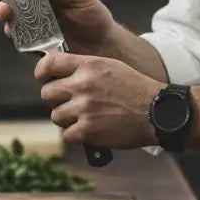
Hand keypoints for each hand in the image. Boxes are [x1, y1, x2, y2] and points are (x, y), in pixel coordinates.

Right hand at [0, 0, 115, 55]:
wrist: (106, 45)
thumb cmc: (95, 17)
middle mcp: (36, 15)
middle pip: (11, 10)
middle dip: (2, 8)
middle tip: (4, 9)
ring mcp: (36, 33)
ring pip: (14, 29)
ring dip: (9, 26)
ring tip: (10, 25)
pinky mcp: (40, 51)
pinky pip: (26, 47)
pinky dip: (23, 44)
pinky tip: (27, 41)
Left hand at [34, 52, 160, 149]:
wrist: (157, 112)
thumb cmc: (136, 89)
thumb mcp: (110, 66)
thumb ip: (84, 68)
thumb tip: (59, 72)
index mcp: (88, 66)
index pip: (49, 64)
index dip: (42, 72)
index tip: (44, 78)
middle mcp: (83, 85)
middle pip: (47, 93)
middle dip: (55, 100)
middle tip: (70, 103)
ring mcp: (84, 108)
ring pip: (56, 115)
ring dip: (67, 119)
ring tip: (85, 117)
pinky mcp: (88, 130)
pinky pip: (67, 135)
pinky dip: (77, 135)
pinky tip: (91, 130)